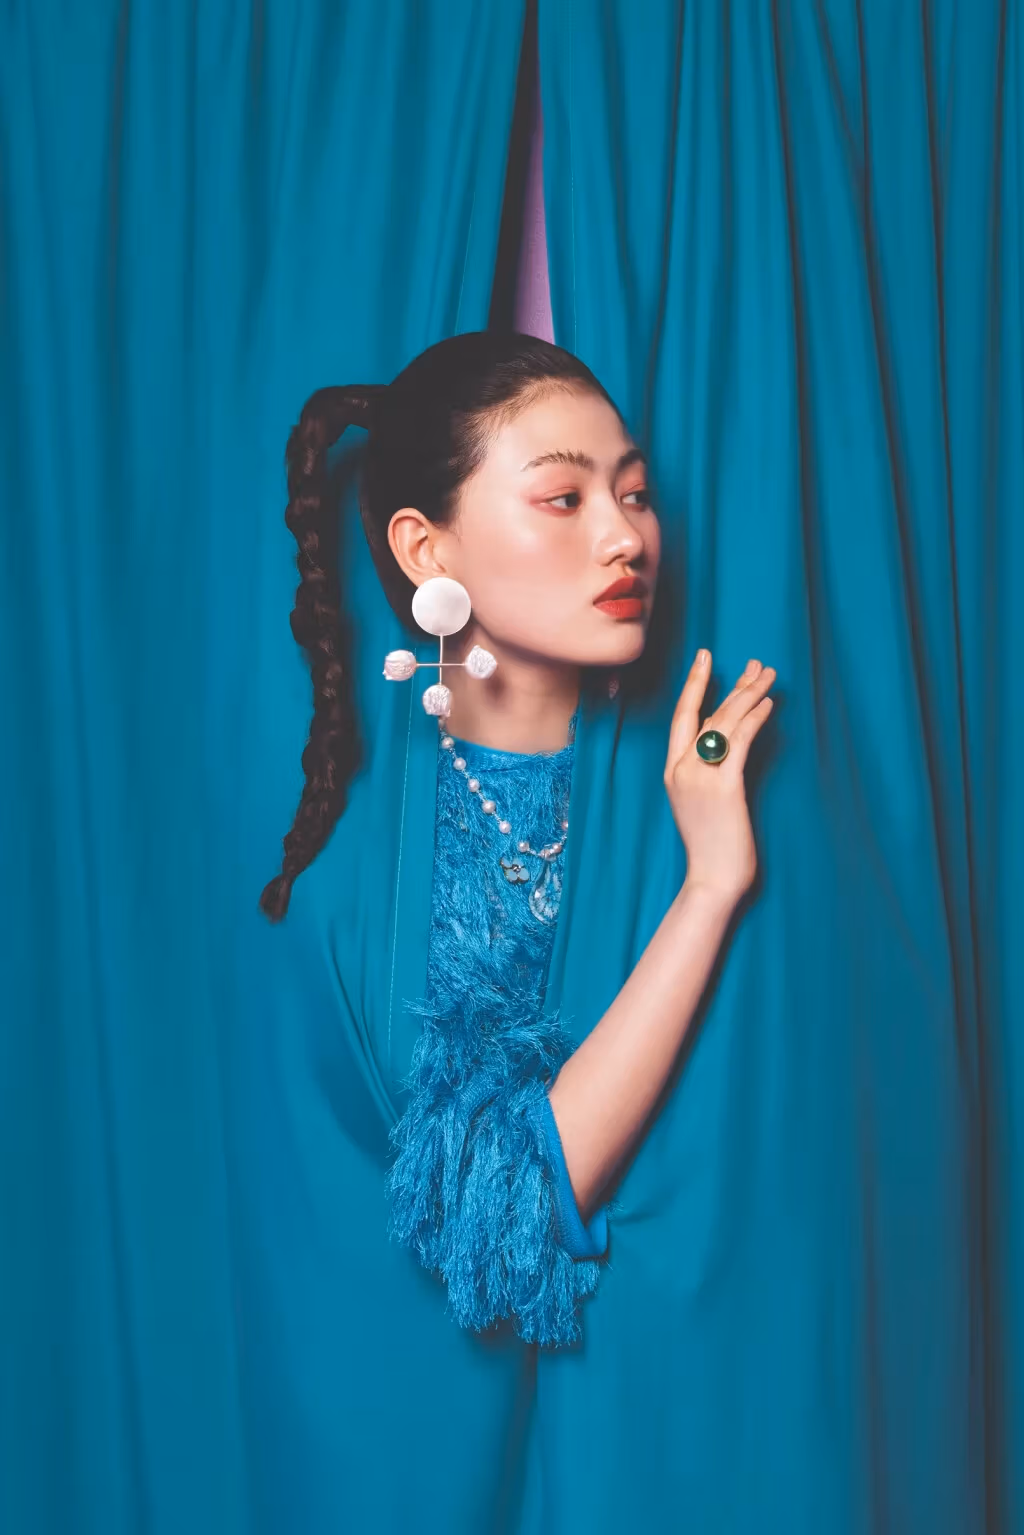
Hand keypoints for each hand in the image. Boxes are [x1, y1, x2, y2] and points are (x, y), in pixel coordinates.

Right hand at [663, 651, 776, 901]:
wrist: (711, 878)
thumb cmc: (712, 846)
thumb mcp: (700, 803)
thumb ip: (708, 772)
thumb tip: (727, 743)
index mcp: (673, 772)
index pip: (682, 717)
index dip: (695, 685)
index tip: (706, 658)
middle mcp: (682, 770)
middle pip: (709, 713)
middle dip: (734, 684)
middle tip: (756, 663)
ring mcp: (700, 778)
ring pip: (725, 722)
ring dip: (750, 695)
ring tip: (769, 676)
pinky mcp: (724, 788)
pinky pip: (740, 743)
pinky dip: (755, 719)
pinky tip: (768, 704)